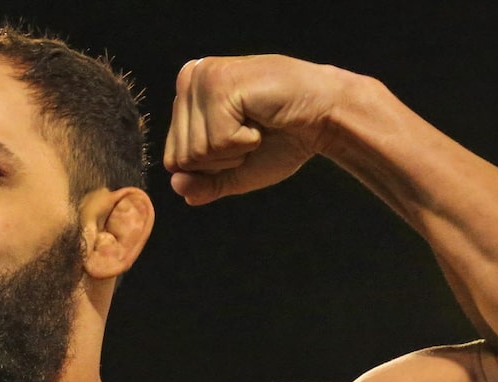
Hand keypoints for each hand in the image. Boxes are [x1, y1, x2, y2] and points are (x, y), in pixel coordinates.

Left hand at [163, 55, 337, 204]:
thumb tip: (176, 187)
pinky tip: (261, 119)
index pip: (173, 160)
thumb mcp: (237, 171)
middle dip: (223, 160)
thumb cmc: (283, 140)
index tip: (241, 142)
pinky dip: (246, 141)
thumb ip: (205, 183)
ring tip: (256, 124)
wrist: (324, 118)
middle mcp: (188, 81)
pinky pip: (218, 141)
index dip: (212, 167)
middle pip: (183, 157)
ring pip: (197, 151)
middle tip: (252, 133)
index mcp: (187, 98)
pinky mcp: (219, 83)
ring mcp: (202, 79)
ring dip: (236, 150)